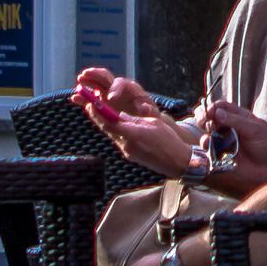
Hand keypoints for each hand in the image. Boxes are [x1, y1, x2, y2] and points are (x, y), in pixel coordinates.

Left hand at [76, 74, 196, 176]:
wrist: (177, 162)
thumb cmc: (168, 140)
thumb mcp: (153, 123)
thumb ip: (134, 120)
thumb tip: (120, 116)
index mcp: (133, 134)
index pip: (109, 123)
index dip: (98, 113)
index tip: (91, 102)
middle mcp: (127, 144)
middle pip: (107, 129)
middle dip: (97, 116)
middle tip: (89, 104)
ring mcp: (128, 151)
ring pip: (112, 135)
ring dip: (106, 124)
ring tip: (100, 112)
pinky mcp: (131, 155)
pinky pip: (119, 141)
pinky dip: (115, 131)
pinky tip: (115, 125)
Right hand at [202, 101, 266, 179]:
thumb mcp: (256, 130)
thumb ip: (236, 121)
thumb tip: (217, 112)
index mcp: (238, 116)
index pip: (222, 106)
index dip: (214, 107)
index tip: (209, 111)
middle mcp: (228, 127)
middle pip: (210, 117)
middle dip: (204, 116)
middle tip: (204, 120)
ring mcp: (223, 140)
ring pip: (207, 132)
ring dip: (205, 130)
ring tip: (209, 133)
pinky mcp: (220, 154)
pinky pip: (208, 148)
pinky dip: (206, 144)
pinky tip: (209, 144)